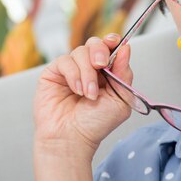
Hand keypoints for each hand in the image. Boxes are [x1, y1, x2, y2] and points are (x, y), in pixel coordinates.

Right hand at [33, 34, 131, 155]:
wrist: (72, 139)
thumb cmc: (95, 124)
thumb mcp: (120, 100)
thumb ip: (124, 74)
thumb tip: (125, 48)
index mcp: (107, 72)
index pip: (110, 47)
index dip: (112, 41)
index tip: (115, 42)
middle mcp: (89, 68)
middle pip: (95, 43)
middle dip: (99, 51)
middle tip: (100, 65)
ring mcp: (71, 69)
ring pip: (81, 51)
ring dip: (87, 72)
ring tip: (88, 94)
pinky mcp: (54, 73)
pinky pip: (65, 61)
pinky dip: (74, 75)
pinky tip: (77, 91)